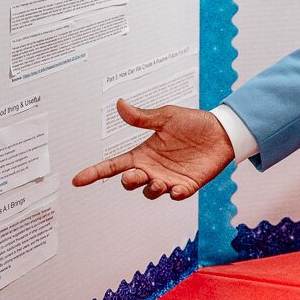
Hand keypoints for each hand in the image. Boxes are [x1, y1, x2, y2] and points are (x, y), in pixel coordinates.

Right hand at [71, 100, 234, 199]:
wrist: (221, 131)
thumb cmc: (192, 123)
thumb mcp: (166, 117)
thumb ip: (143, 117)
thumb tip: (120, 104)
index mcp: (143, 153)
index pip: (114, 165)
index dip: (96, 172)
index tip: (78, 180)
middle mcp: (152, 169)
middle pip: (130, 182)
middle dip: (129, 181)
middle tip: (133, 176)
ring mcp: (168, 179)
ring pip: (150, 192)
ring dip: (151, 189)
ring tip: (159, 182)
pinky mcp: (187, 185)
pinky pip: (177, 195)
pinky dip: (175, 194)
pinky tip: (178, 189)